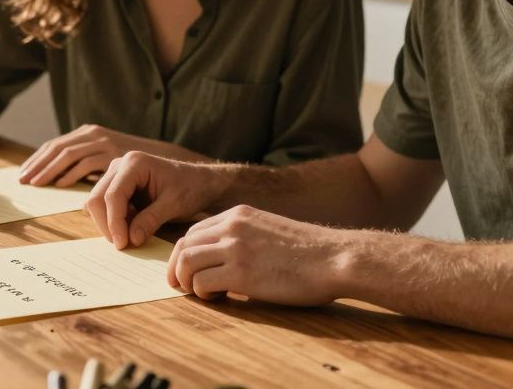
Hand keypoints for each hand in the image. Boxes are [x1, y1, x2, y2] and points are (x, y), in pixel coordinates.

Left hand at [19, 124, 142, 186]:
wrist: (167, 160)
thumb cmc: (132, 168)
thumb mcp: (104, 160)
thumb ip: (84, 165)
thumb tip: (59, 178)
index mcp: (87, 133)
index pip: (54, 144)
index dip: (36, 159)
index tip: (22, 174)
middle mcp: (93, 134)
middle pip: (56, 148)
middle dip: (37, 165)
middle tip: (22, 181)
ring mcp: (103, 142)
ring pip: (68, 155)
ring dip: (49, 171)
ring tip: (36, 184)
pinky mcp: (113, 153)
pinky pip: (86, 163)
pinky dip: (71, 174)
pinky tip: (60, 184)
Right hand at [84, 151, 226, 249]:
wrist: (198, 182)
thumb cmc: (190, 188)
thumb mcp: (174, 205)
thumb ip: (151, 220)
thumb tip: (131, 239)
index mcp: (134, 163)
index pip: (113, 195)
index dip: (114, 222)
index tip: (122, 244)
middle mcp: (119, 165)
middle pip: (97, 198)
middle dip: (107, 225)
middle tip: (123, 245)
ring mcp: (115, 174)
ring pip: (96, 203)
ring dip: (109, 223)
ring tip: (130, 235)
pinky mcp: (116, 185)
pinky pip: (104, 206)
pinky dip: (113, 220)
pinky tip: (132, 225)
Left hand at [168, 205, 345, 304]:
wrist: (335, 258)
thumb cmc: (310, 252)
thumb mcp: (270, 231)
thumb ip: (245, 238)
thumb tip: (225, 262)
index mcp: (239, 215)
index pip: (193, 231)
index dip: (185, 253)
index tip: (188, 271)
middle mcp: (232, 226)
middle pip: (183, 245)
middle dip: (177, 268)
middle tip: (182, 286)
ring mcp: (235, 248)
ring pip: (186, 262)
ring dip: (187, 282)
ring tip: (201, 294)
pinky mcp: (241, 273)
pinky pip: (202, 283)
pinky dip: (203, 294)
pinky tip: (219, 298)